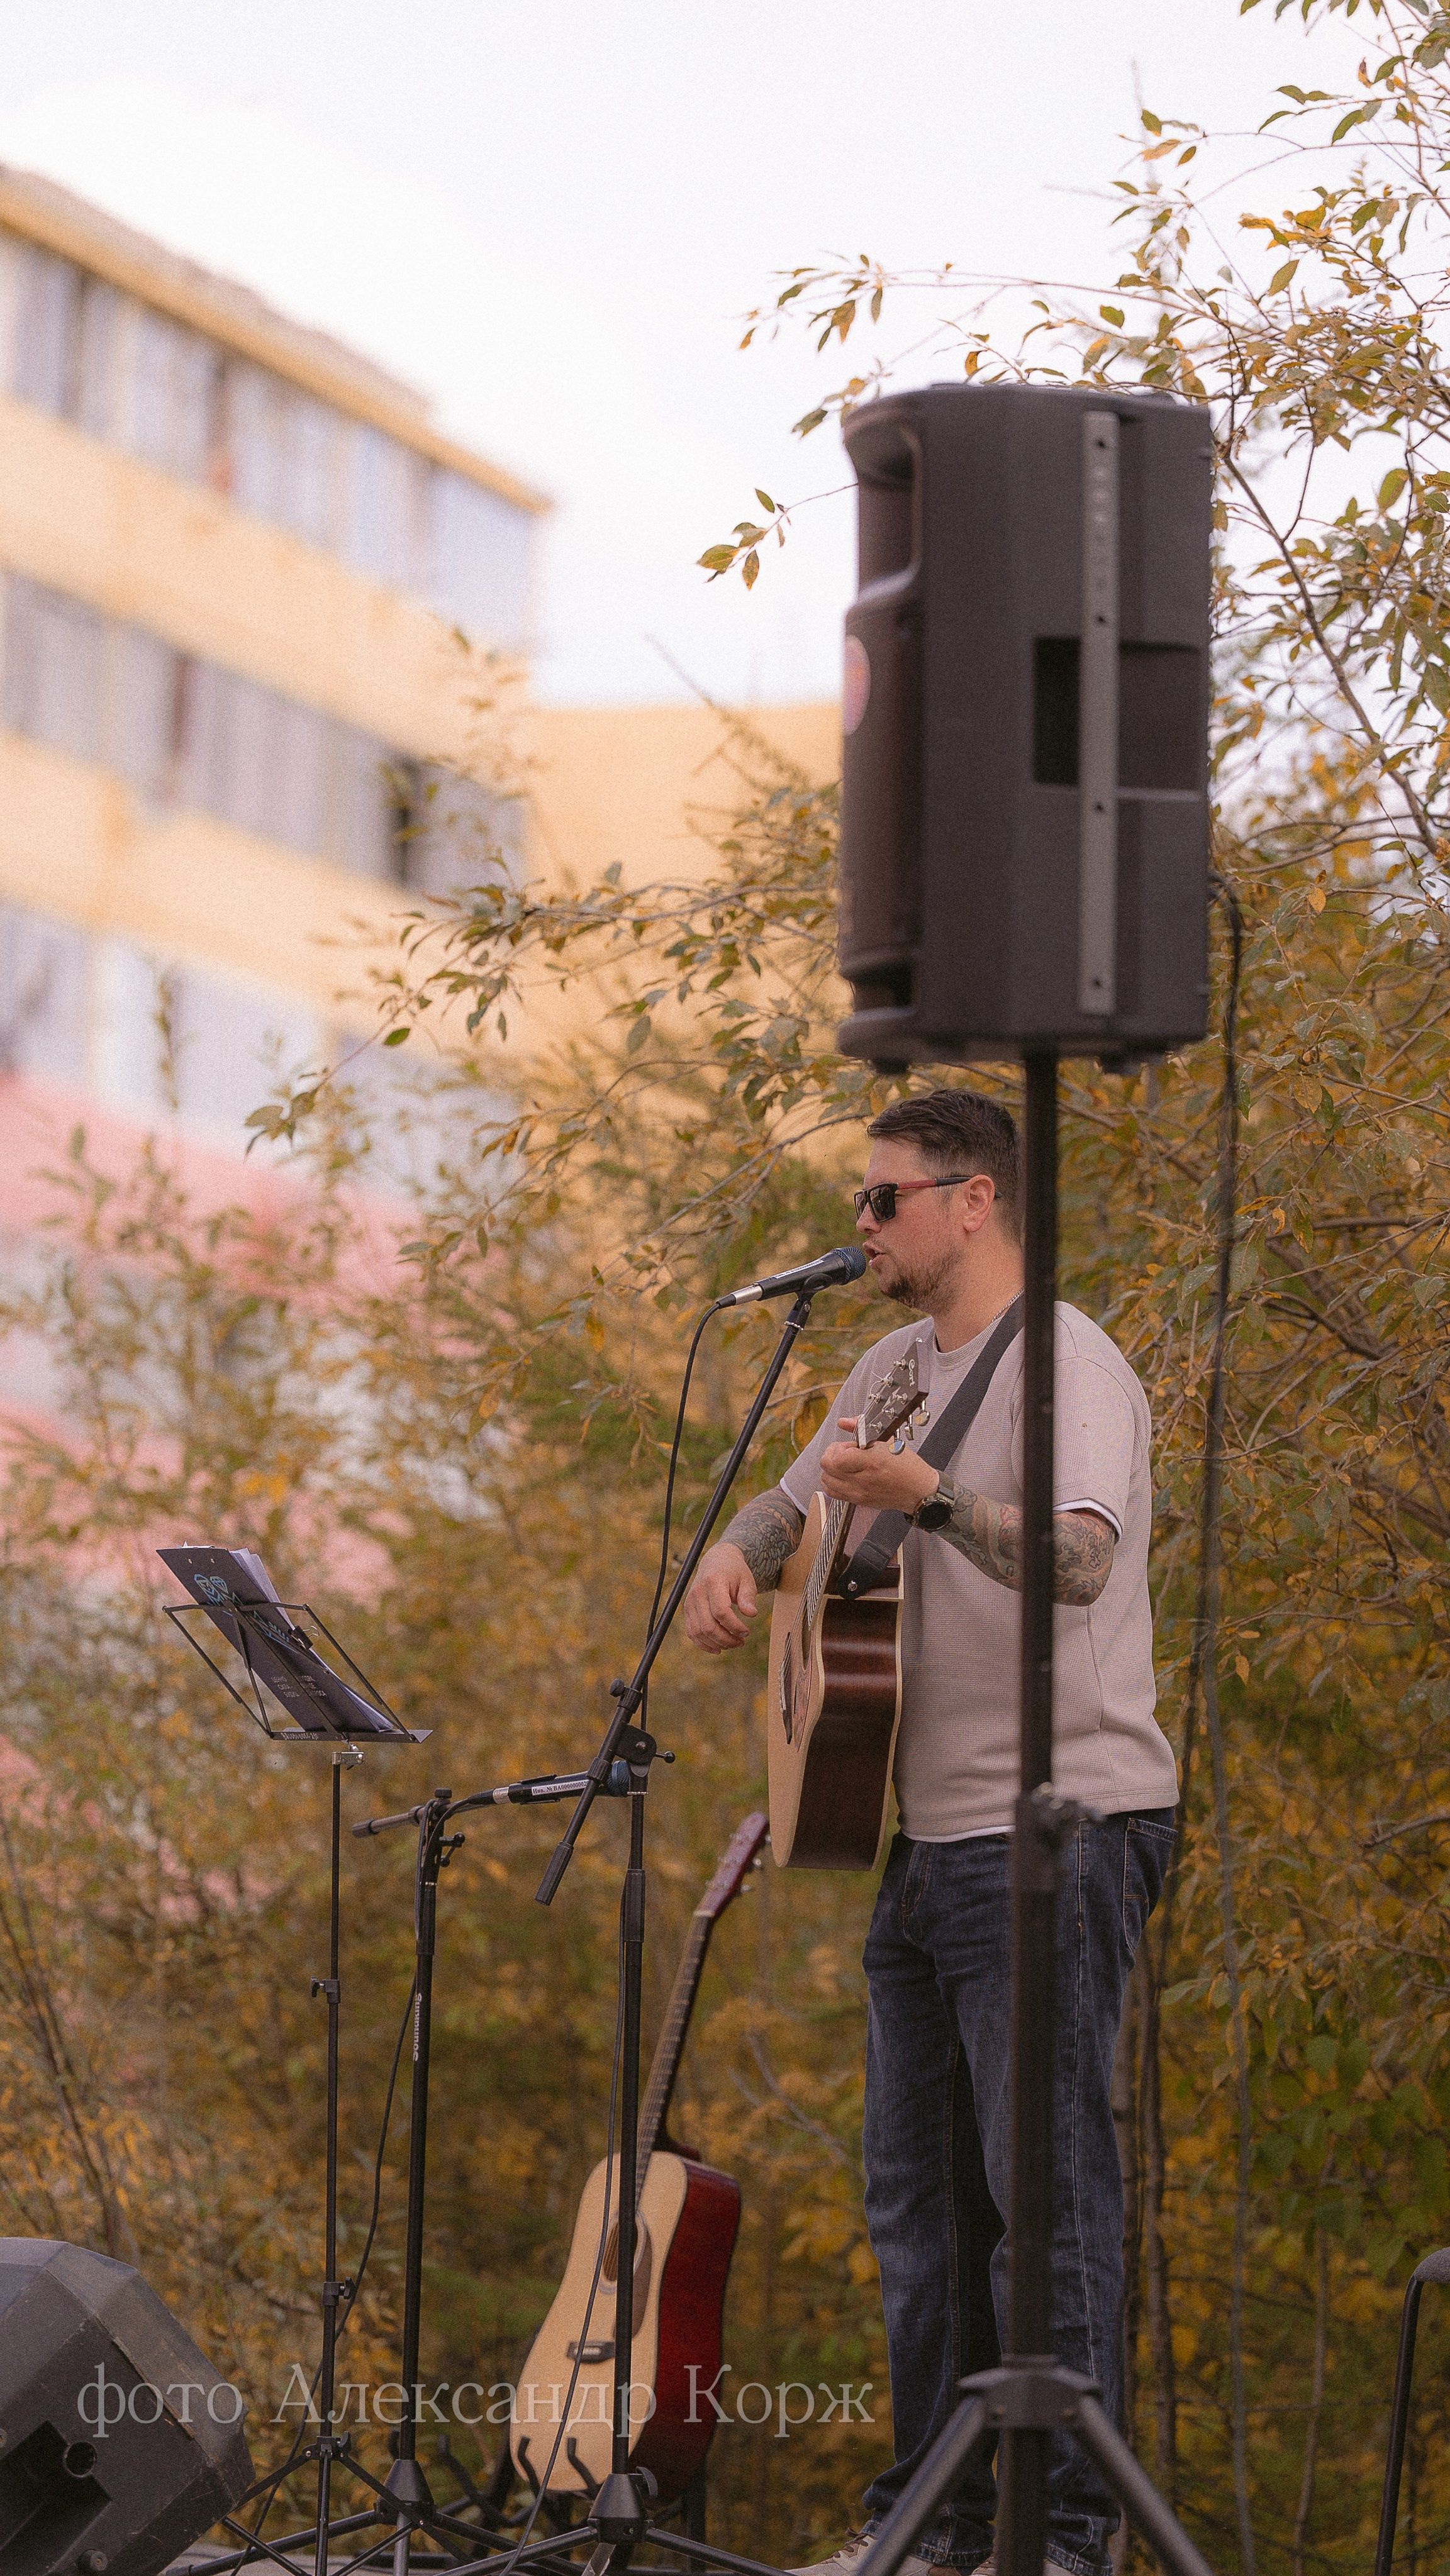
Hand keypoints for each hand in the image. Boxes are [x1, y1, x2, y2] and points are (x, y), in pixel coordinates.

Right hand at [684, 1542, 757, 1653]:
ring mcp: (690, 1602)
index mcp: (713, 1582)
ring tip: (733, 1644)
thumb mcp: (747, 1580)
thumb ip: (748, 1597)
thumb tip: (751, 1614)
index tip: (747, 1631)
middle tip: (741, 1641)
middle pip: (708, 1625)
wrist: (716, 1562)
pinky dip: (703, 1644)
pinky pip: (692, 1632)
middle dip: (727, 1639)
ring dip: (717, 1643)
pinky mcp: (688, 1610)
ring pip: (699, 1632)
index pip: (721, 1611)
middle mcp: (697, 1593)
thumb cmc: (734, 1572)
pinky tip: (718, 1648)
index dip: (734, 1626)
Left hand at [819, 1418, 940, 1514]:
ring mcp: (859, 1493)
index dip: (840, 1447)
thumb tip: (843, 1421)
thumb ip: (861, 1427)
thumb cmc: (906, 1466)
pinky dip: (833, 1482)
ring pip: (826, 1480)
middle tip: (847, 1453)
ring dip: (831, 1469)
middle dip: (833, 1455)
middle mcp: (863, 1480)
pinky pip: (832, 1492)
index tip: (851, 1446)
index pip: (837, 1457)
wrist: (917, 1490)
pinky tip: (844, 1476)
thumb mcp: (886, 1441)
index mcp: (872, 1462)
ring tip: (846, 1465)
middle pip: (826, 1467)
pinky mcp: (858, 1501)